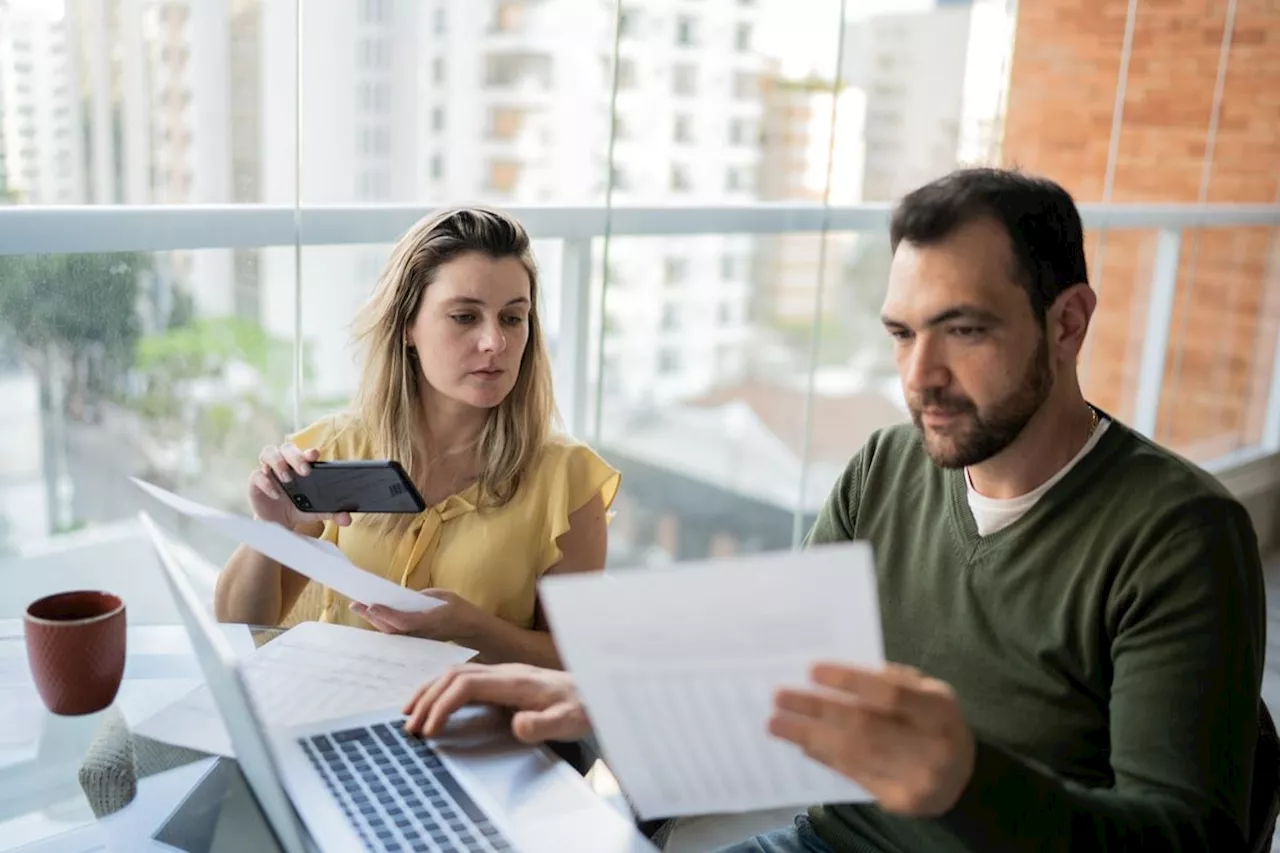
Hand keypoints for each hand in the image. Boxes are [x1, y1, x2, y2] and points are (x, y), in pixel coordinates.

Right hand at [249, 443, 350, 529]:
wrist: (277, 524)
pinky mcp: (255, 482)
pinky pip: (257, 475)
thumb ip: (331, 513)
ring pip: (268, 452)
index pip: (305, 453)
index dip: (309, 452)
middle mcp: (284, 463)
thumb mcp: (315, 511)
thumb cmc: (297, 509)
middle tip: (304, 470)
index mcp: (301, 465)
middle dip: (296, 456)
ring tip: (286, 477)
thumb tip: (347, 519)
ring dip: (278, 462)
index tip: (315, 454)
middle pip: (287, 448)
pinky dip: (266, 483)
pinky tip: (275, 494)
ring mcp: (268, 471)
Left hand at [350, 590, 485, 644]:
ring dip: (374, 621)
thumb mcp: (441, 596)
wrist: (469, 628)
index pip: (405, 621)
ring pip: (391, 633)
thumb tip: (399, 598)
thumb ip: (420, 598)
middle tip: (356, 604)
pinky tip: (372, 617)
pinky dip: (382, 625)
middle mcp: (422, 634)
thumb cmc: (456, 608)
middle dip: (373, 616)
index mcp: (432, 621)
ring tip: (359, 607)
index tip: (372, 605)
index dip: (387, 615)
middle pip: (392, 629)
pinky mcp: (414, 642)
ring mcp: (417, 640)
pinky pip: (395, 634)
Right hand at [402, 663, 589, 742]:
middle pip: (454, 676)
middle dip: (428, 699)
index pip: (467, 685)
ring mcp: (504, 673)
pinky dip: (443, 690)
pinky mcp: (503, 680)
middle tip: (410, 727)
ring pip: (456, 674)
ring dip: (431, 691)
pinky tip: (435, 706)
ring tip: (410, 714)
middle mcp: (506, 672)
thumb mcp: (569, 722)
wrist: (596, 693)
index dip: (444, 705)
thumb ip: (544, 725)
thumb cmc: (582, 709)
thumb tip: (518, 725)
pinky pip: (465, 680)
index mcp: (516, 681)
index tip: (430, 730)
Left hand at [770, 663, 974, 816]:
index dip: (849, 681)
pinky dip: (824, 756)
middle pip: (864, 727)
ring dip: (809, 737)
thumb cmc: (933, 720)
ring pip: (854, 755)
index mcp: (940, 710)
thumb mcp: (924, 691)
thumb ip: (887, 682)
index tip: (811, 670)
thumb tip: (828, 678)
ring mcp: (917, 780)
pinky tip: (802, 744)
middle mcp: (933, 748)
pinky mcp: (900, 802)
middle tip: (780, 697)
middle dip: (816, 710)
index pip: (890, 694)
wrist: (961, 776)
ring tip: (777, 724)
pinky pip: (854, 775)